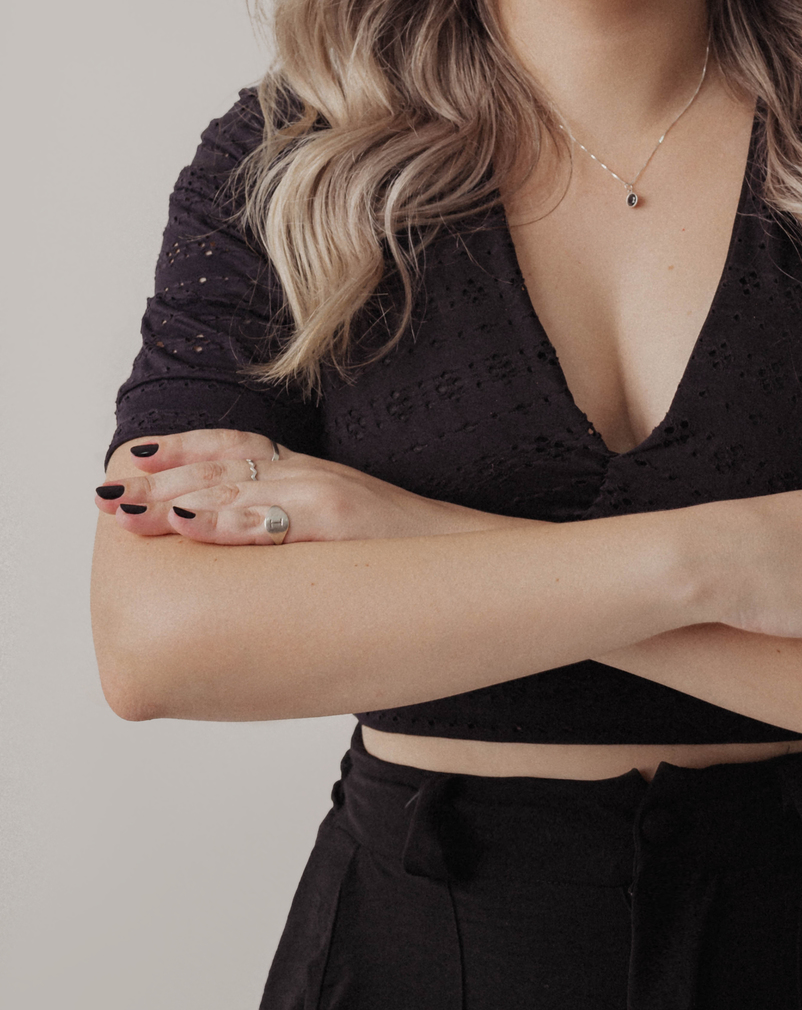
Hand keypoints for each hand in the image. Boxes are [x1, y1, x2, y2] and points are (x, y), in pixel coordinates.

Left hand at [95, 430, 497, 543]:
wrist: (487, 561)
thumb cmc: (415, 565)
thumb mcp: (352, 537)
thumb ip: (305, 536)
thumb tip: (258, 561)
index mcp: (315, 475)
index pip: (237, 445)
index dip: (181, 449)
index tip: (133, 460)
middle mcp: (316, 474)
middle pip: (222, 462)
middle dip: (158, 479)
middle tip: (107, 495)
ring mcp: (331, 494)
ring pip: (235, 485)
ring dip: (173, 498)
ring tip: (125, 512)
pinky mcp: (345, 521)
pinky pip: (273, 518)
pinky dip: (224, 520)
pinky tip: (187, 526)